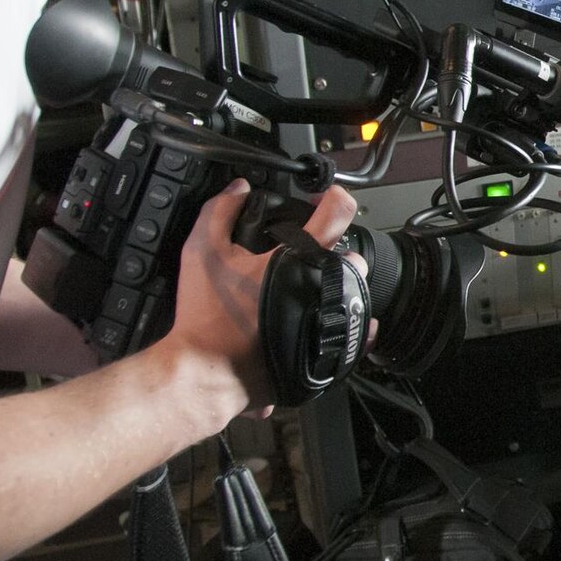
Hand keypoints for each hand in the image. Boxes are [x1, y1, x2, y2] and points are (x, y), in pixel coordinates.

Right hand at [161, 180, 361, 430]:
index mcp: (300, 258)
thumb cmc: (207, 316)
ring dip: (337, 283)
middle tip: (306, 253)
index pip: (337, 212)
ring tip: (307, 285)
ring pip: (354, 290)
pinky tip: (329, 311)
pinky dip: (350, 316)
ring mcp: (331, 318)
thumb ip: (219, 212)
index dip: (333, 196)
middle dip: (332, 249)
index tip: (324, 197)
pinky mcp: (332, 348)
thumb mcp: (202, 252)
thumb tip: (238, 189)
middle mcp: (324, 286)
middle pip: (351, 255)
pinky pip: (357, 328)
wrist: (209, 372)